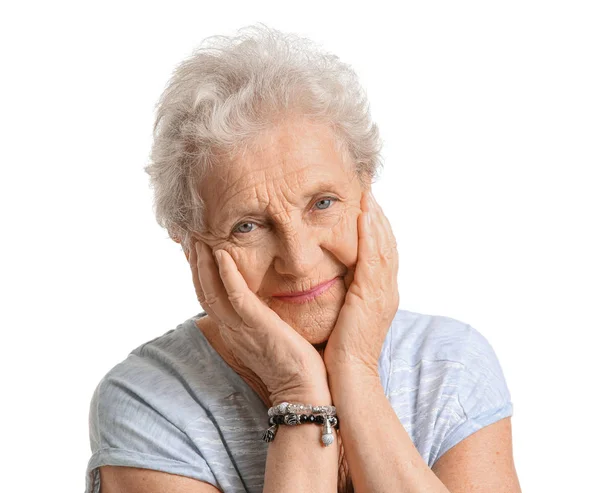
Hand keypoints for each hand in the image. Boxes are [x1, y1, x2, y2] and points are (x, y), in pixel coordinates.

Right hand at [188, 240, 329, 405]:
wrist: (302, 390)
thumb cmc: (293, 366)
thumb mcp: (271, 337)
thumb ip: (263, 319)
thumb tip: (270, 302)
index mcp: (234, 330)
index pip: (210, 296)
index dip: (201, 272)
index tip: (199, 249)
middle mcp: (230, 328)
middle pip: (203, 290)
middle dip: (196, 262)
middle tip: (191, 237)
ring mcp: (241, 326)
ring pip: (212, 290)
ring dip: (204, 263)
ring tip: (199, 239)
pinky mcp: (256, 324)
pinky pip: (236, 295)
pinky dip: (226, 274)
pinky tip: (221, 253)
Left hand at [324, 189, 399, 372]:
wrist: (347, 378)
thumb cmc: (339, 351)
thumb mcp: (341, 316)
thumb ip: (339, 294)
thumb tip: (324, 279)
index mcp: (379, 293)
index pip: (379, 251)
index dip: (374, 226)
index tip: (364, 204)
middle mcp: (387, 289)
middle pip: (387, 242)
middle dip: (378, 215)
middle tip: (368, 189)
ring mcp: (383, 292)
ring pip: (384, 245)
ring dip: (376, 217)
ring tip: (367, 193)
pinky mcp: (373, 297)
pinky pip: (375, 258)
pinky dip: (371, 235)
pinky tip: (364, 215)